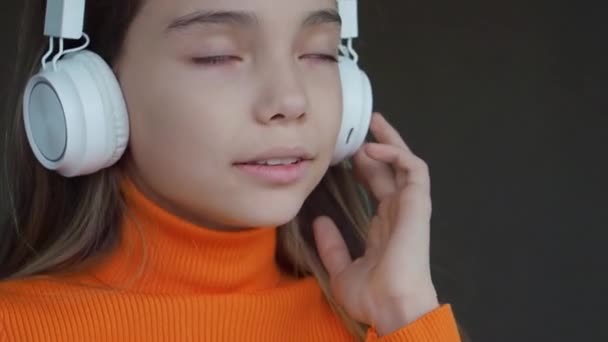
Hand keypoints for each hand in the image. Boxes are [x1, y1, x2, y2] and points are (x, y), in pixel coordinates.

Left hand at [313, 112, 439, 335]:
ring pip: (406, 164)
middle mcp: (399, 212)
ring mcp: (410, 207)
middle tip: (362, 130)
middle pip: (391, 171)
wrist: (391, 306)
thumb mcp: (342, 268)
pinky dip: (396, 154)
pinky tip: (373, 148)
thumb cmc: (372, 296)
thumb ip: (332, 245)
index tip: (347, 157)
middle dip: (378, 148)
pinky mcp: (418, 203)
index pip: (378, 188)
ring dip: (390, 142)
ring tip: (372, 124)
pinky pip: (414, 169)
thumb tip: (319, 222)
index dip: (365, 169)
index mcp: (386, 226)